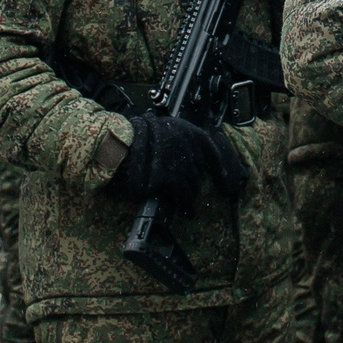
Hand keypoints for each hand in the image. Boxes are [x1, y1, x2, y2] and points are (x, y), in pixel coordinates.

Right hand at [102, 111, 226, 205]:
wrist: (116, 143)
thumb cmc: (132, 140)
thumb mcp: (159, 132)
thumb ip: (174, 144)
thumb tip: (189, 165)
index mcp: (186, 130)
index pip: (210, 150)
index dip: (218, 167)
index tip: (225, 179)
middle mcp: (188, 143)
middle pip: (200, 171)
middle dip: (194, 184)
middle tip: (187, 195)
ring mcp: (180, 159)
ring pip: (194, 185)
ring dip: (189, 196)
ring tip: (186, 206)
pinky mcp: (170, 177)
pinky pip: (183, 196)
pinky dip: (186, 206)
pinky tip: (186, 212)